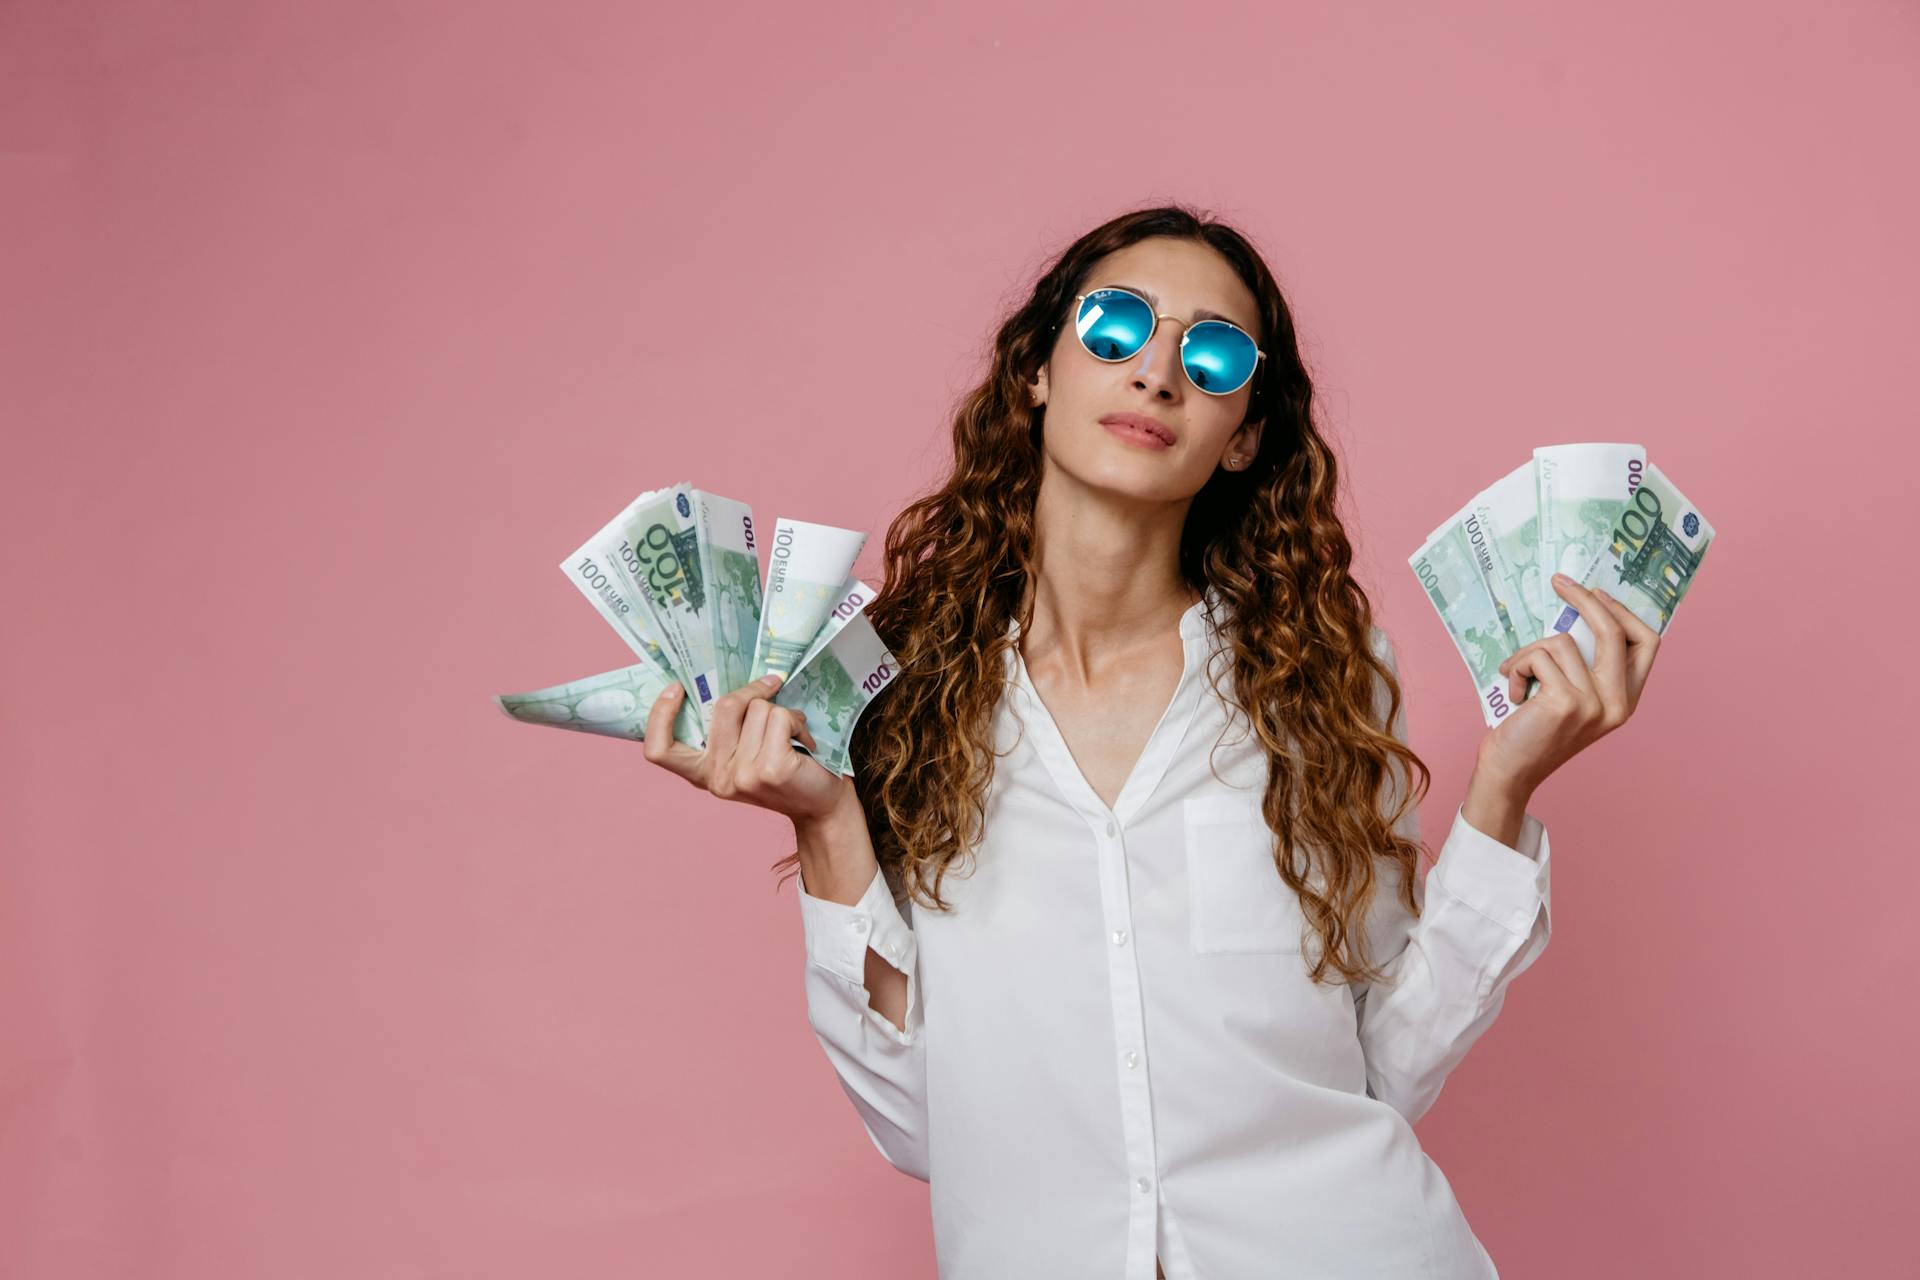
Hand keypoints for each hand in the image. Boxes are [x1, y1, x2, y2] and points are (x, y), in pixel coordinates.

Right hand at [639, 672, 851, 824]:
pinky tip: (804, 741)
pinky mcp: (771, 769)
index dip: (659, 715)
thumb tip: (729, 678)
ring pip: (758, 709)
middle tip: (771, 688)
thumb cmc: (786, 770)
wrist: (822, 806)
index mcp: (704, 773)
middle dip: (753, 691)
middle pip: (724, 707)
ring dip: (783, 712)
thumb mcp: (746, 753)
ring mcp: (743, 775)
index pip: (660, 750)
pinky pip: (780, 717)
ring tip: (793, 733)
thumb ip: (730, 729)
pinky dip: (797, 720)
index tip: (676, 688)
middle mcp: (717, 778)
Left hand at [1478, 573, 1661, 793]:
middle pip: (1613, 631)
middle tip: (1559, 582)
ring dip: (1529, 654)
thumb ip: (1584, 666)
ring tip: (1517, 677)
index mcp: (1625, 700)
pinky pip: (1538, 657)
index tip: (1597, 593)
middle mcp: (1617, 704)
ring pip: (1562, 641)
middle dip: (1584, 599)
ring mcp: (1594, 704)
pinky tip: (1513, 693)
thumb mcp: (1571, 697)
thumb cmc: (1533, 730)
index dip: (1624, 612)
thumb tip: (1576, 613)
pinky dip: (1517, 668)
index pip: (1646, 643)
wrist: (1509, 771)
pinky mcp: (1566, 702)